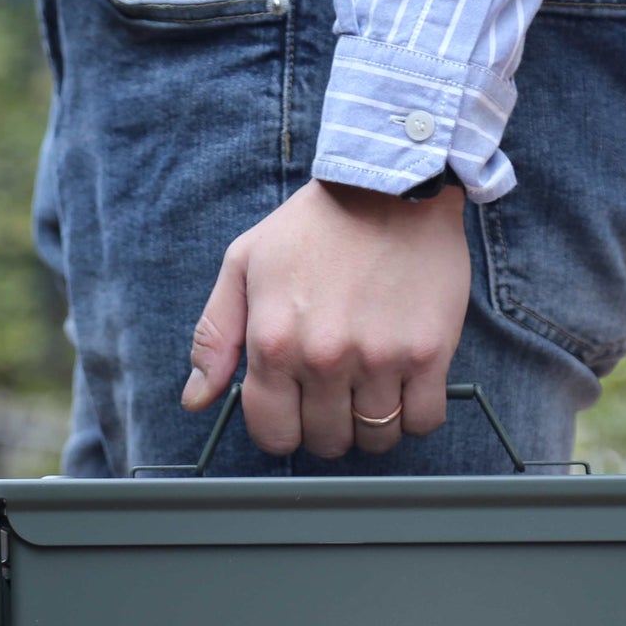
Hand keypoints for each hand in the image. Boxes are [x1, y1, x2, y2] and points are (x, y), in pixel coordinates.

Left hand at [181, 178, 470, 458]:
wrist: (392, 183)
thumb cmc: (314, 225)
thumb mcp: (244, 265)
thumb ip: (215, 337)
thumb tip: (196, 399)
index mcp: (274, 344)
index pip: (274, 435)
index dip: (284, 429)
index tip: (297, 409)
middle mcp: (325, 359)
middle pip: (327, 443)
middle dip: (329, 426)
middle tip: (338, 392)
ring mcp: (380, 359)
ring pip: (377, 439)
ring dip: (373, 424)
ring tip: (373, 387)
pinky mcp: (428, 353)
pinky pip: (424, 421)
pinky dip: (416, 414)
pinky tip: (406, 384)